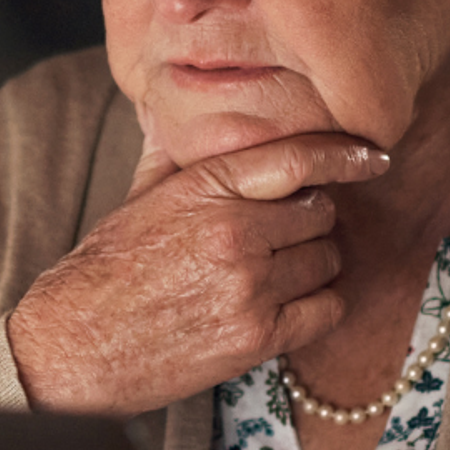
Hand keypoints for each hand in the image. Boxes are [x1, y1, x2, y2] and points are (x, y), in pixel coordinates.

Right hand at [7, 131, 387, 415]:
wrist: (76, 342)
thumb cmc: (106, 268)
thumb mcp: (138, 195)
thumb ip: (173, 150)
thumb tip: (176, 107)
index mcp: (204, 188)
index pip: (297, 158)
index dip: (345, 154)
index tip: (373, 157)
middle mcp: (233, 232)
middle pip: (320, 211)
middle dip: (307, 219)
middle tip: (278, 233)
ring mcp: (250, 286)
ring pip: (327, 259)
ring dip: (310, 264)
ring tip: (272, 271)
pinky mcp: (258, 337)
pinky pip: (327, 309)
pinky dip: (316, 305)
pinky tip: (285, 303)